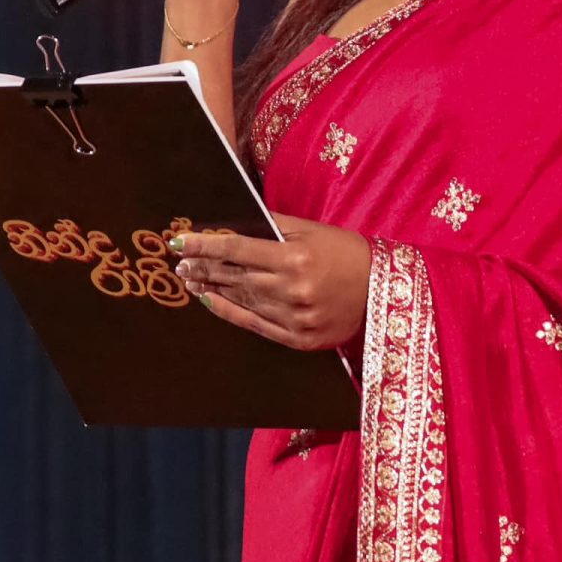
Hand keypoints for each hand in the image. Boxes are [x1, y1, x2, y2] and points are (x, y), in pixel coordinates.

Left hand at [171, 213, 371, 349]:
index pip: (237, 249)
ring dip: (212, 288)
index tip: (180, 241)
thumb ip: (274, 226)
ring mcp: (294, 318)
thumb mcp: (312, 230)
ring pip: (242, 300)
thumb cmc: (346, 253)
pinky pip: (255, 325)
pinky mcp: (298, 339)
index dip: (206, 244)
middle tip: (180, 261)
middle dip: (204, 267)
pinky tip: (210, 301)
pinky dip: (230, 312)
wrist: (381, 291)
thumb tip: (237, 222)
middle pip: (235, 276)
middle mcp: (292, 289)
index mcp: (295, 258)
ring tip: (190, 278)